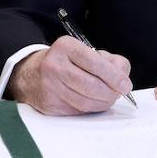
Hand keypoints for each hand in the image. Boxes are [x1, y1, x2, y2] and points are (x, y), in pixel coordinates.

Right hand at [7, 37, 132, 114]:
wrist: (30, 74)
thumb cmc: (64, 61)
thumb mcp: (83, 50)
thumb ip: (108, 61)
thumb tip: (123, 78)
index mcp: (65, 47)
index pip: (95, 63)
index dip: (114, 76)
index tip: (126, 84)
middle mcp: (55, 66)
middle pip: (92, 85)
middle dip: (111, 92)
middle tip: (119, 92)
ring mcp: (50, 87)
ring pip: (86, 102)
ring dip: (103, 102)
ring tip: (108, 97)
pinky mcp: (49, 104)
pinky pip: (78, 110)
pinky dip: (91, 108)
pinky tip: (94, 101)